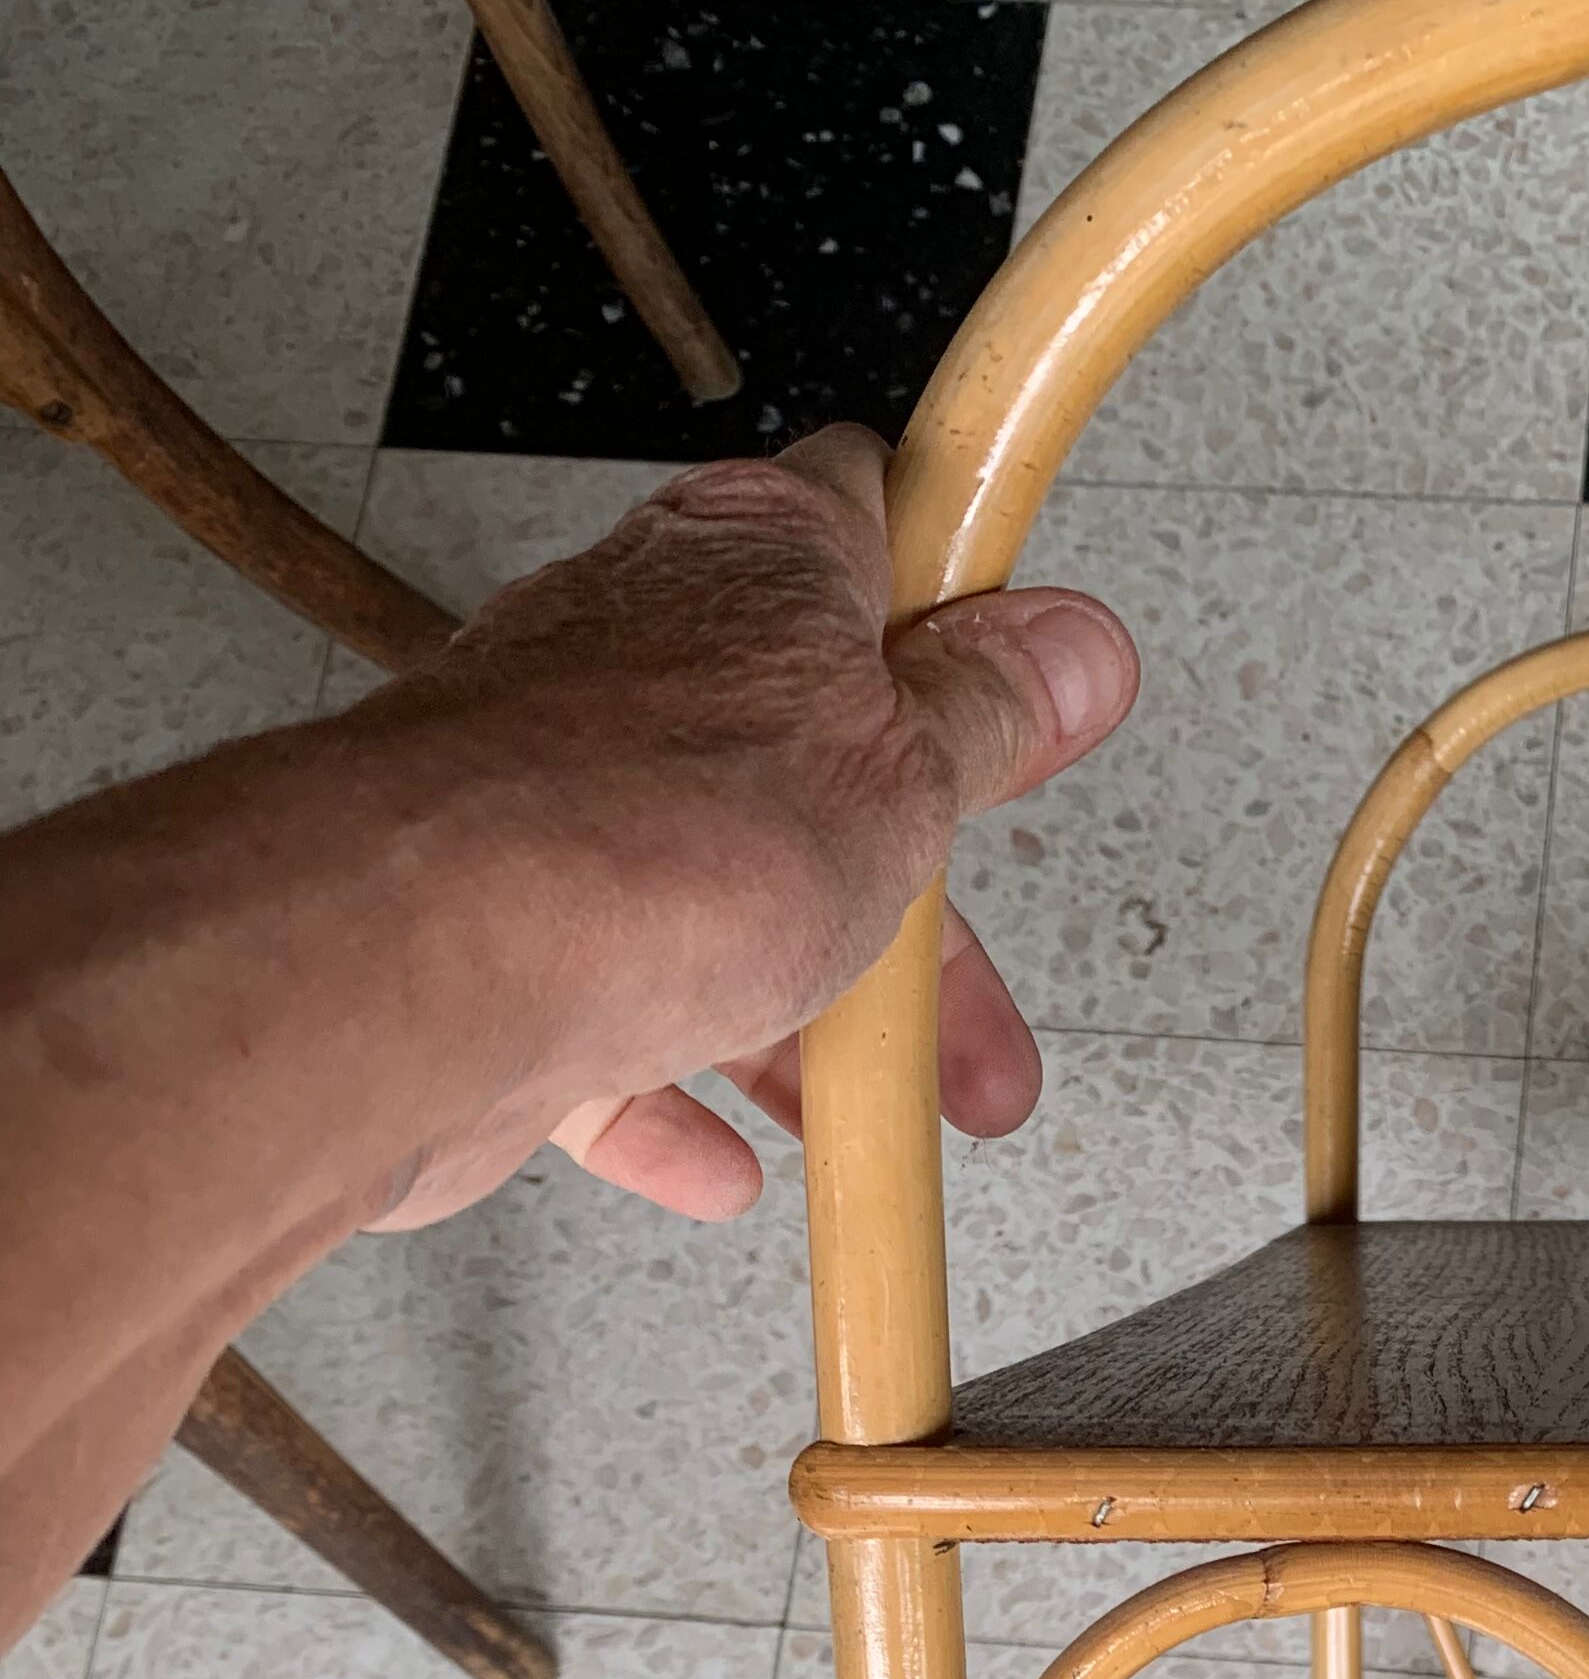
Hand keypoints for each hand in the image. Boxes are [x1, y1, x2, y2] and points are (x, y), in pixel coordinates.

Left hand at [366, 424, 1136, 1228]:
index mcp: (753, 564)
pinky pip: (598, 1021)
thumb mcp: (905, 773)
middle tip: (970, 995)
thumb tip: (1070, 647)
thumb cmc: (649, 834)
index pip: (872, 522)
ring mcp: (555, 795)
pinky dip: (664, 1089)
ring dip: (802, 1014)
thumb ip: (985, 718)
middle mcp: (641, 653)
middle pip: (810, 765)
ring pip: (707, 902)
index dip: (955, 599)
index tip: (1021, 679)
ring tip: (875, 1106)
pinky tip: (717, 1156)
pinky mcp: (488, 929)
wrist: (429, 967)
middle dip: (906, 905)